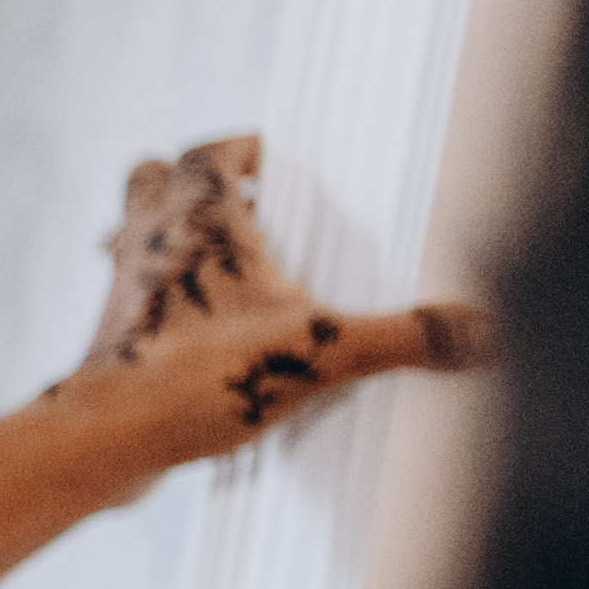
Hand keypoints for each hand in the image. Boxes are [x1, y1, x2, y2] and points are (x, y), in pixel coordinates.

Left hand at [32, 132, 492, 474]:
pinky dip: (165, 300)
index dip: (243, 148)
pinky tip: (209, 333)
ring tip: (238, 271)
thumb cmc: (195, 380)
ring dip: (178, 240)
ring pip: (134, 234)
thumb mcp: (321, 353)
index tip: (280, 159)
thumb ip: (404, 337)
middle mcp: (149, 242)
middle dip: (199, 185)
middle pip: (154, 177)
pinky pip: (134, 296)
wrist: (105, 440)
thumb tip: (483, 333)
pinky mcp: (112, 336)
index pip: (209, 151)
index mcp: (197, 219)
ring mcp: (122, 289)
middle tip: (257, 211)